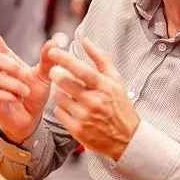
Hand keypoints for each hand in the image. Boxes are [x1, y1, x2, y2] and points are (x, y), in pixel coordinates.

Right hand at [0, 22, 56, 143]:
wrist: (31, 120)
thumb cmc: (34, 96)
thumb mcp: (44, 77)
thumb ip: (48, 60)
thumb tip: (54, 41)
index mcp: (8, 64)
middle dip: (11, 66)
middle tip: (26, 75)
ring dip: (13, 84)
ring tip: (26, 92)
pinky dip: (7, 95)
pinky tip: (17, 99)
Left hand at [47, 37, 138, 160]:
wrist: (126, 138)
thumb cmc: (119, 105)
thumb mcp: (115, 80)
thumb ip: (100, 58)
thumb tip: (85, 40)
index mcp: (105, 87)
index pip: (81, 70)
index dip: (65, 59)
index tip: (53, 52)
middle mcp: (94, 101)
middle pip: (65, 82)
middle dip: (56, 74)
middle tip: (55, 72)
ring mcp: (85, 116)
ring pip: (59, 97)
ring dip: (60, 92)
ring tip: (68, 92)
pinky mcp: (77, 130)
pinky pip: (59, 112)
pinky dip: (61, 107)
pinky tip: (70, 107)